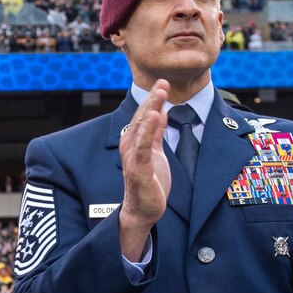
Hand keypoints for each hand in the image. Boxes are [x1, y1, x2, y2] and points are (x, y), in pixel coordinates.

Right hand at [118, 80, 170, 259]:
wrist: (143, 210)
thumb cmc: (149, 182)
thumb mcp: (155, 151)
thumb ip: (156, 133)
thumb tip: (160, 112)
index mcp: (133, 140)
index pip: (144, 115)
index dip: (153, 99)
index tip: (162, 83)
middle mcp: (129, 145)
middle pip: (142, 117)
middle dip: (152, 99)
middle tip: (162, 82)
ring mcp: (132, 156)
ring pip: (142, 128)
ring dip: (150, 109)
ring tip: (159, 94)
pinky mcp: (138, 168)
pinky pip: (144, 146)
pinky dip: (148, 130)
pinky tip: (155, 116)